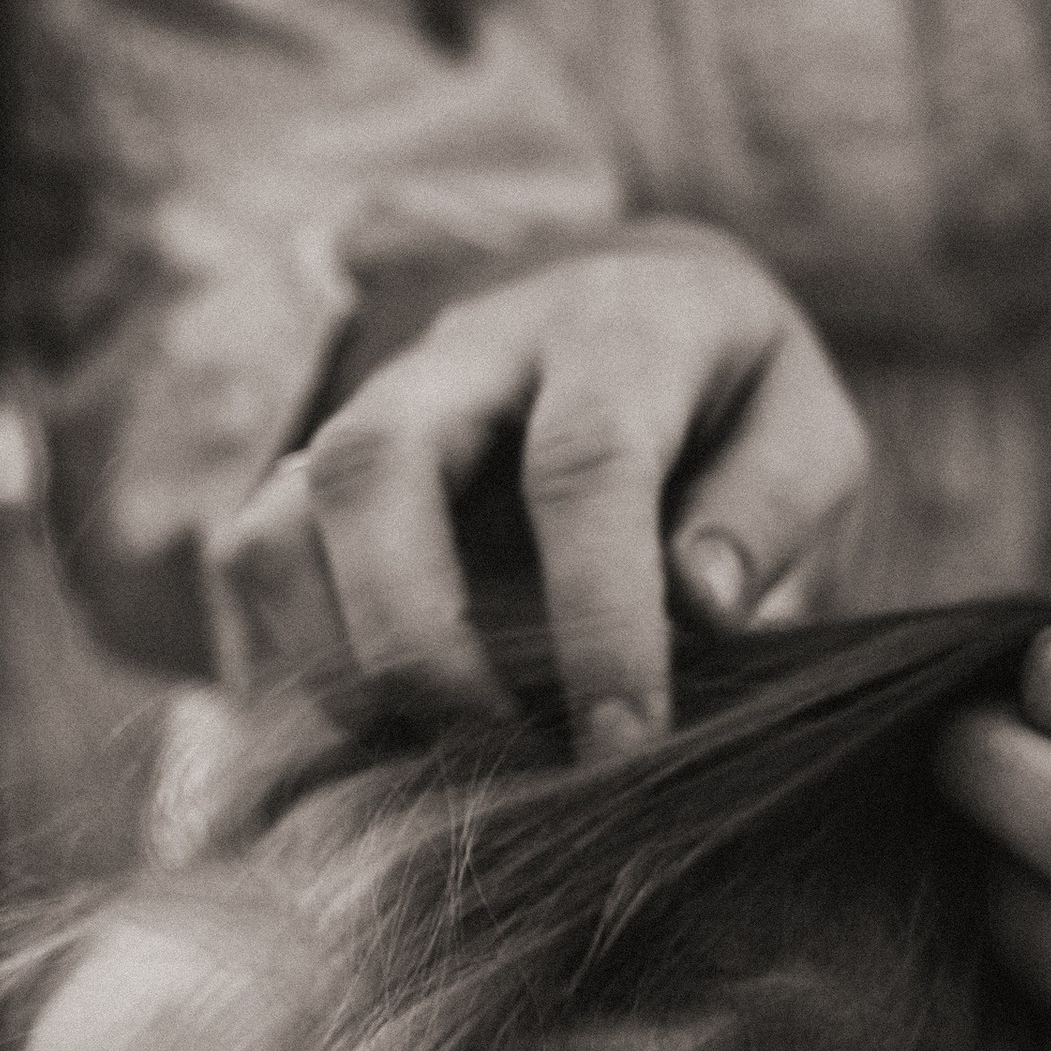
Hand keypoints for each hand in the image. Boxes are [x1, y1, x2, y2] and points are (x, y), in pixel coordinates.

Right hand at [209, 227, 868, 761]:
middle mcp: (467, 353)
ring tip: (426, 746)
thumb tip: (698, 600)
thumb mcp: (800, 425)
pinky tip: (381, 723)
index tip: (624, 740)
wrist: (628, 304)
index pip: (581, 463)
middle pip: (375, 465)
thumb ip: (770, 503)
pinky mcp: (318, 466)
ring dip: (336, 658)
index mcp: (612, 330)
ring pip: (284, 512)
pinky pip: (250, 553)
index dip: (597, 616)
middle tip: (494, 746)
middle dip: (419, 637)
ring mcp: (372, 405)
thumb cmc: (725, 400)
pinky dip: (291, 657)